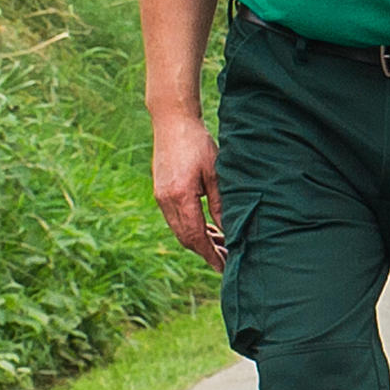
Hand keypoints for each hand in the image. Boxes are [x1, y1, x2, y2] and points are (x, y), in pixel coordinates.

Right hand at [150, 109, 222, 268]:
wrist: (172, 122)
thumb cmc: (197, 143)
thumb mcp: (215, 173)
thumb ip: (220, 203)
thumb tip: (228, 229)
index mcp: (180, 197)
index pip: (195, 236)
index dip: (209, 254)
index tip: (224, 266)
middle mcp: (166, 201)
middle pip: (186, 237)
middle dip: (206, 252)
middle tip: (226, 260)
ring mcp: (161, 197)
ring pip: (180, 230)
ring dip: (199, 241)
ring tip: (221, 247)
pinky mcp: (161, 192)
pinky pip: (176, 219)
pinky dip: (191, 228)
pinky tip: (207, 229)